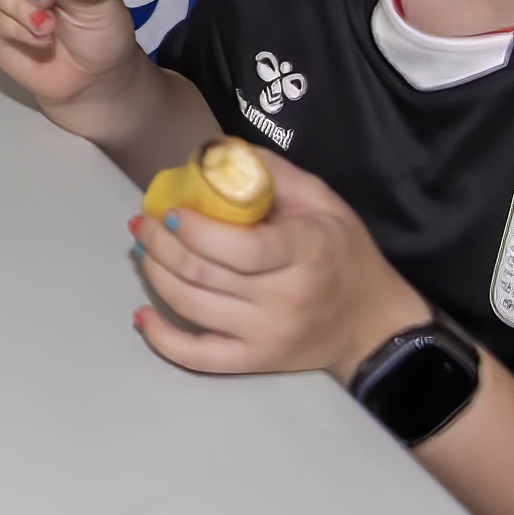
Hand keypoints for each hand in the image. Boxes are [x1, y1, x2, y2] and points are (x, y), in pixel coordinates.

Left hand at [126, 152, 430, 380]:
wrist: (372, 324)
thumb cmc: (344, 254)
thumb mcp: (324, 202)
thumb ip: (275, 174)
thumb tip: (219, 153)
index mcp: (306, 253)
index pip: (241, 247)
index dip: (195, 229)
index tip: (172, 210)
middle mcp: (283, 298)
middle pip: (204, 273)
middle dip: (160, 244)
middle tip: (144, 223)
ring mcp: (266, 335)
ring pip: (192, 307)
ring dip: (154, 275)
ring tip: (142, 250)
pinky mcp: (254, 361)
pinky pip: (199, 358)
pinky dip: (162, 339)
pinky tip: (141, 317)